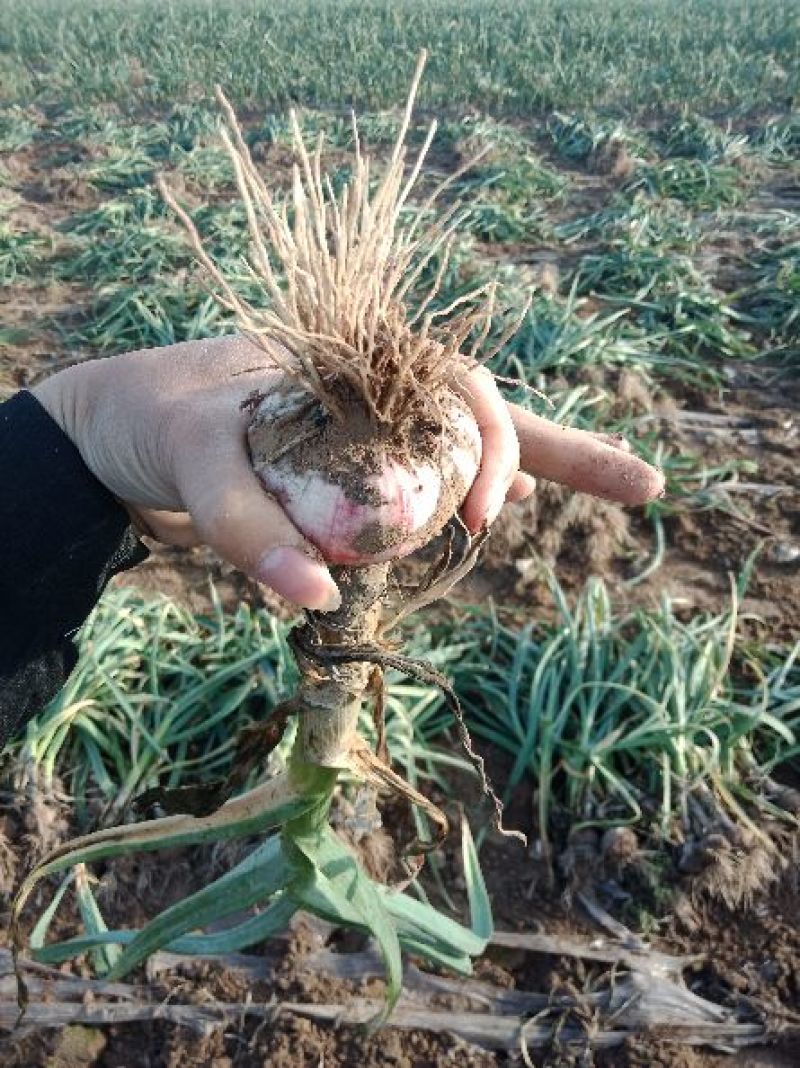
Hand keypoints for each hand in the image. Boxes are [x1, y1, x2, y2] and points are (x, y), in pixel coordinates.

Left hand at [33, 337, 663, 609]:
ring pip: (463, 453)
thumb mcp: (192, 454)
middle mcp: (379, 401)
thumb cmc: (157, 419)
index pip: (468, 392)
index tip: (494, 516)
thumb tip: (317, 597)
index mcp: (359, 369)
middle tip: (604, 491)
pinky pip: (416, 491)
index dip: (504, 448)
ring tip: (600, 486)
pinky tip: (492, 517)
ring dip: (521, 475)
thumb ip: (244, 522)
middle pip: (487, 420)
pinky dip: (453, 506)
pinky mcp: (346, 481)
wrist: (113, 432)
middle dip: (545, 453)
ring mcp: (368, 439)